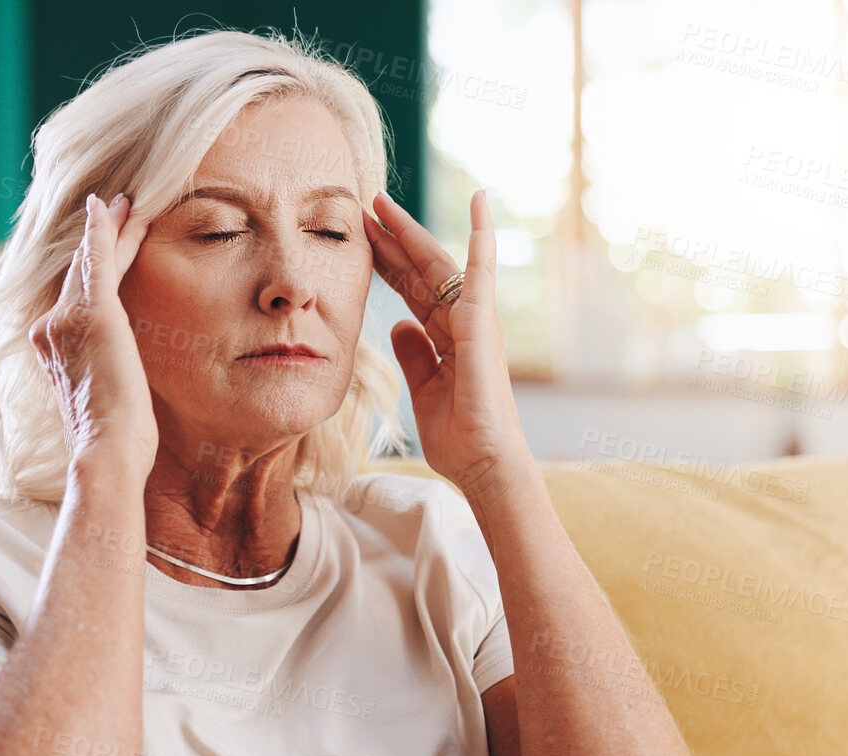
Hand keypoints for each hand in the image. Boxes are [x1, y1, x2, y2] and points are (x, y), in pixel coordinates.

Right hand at [31, 192, 155, 475]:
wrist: (106, 451)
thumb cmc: (114, 442)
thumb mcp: (105, 402)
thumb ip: (104, 374)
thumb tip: (119, 372)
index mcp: (53, 350)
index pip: (77, 298)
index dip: (91, 270)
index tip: (102, 251)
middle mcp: (51, 329)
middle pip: (81, 274)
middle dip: (100, 240)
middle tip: (117, 208)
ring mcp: (67, 319)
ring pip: (92, 262)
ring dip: (110, 229)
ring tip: (127, 202)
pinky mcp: (94, 314)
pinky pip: (98, 260)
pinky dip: (102, 231)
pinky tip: (108, 206)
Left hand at [365, 189, 531, 498]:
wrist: (483, 463)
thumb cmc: (459, 437)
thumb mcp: (423, 390)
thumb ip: (413, 355)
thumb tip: (399, 325)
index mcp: (446, 337)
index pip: (412, 290)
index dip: (388, 262)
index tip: (364, 237)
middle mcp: (462, 321)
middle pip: (421, 269)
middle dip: (393, 236)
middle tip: (366, 203)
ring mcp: (474, 318)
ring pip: (437, 263)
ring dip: (410, 230)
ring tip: (382, 202)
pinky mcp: (482, 321)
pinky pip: (482, 269)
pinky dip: (482, 233)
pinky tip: (480, 200)